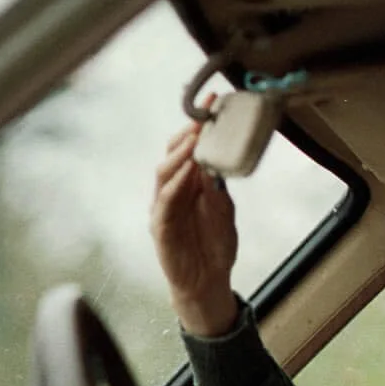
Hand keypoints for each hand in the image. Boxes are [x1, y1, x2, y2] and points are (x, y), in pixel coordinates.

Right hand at [150, 122, 238, 334]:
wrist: (208, 282)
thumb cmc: (216, 246)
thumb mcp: (224, 211)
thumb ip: (219, 189)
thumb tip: (217, 161)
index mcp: (190, 183)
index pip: (190, 148)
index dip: (199, 126)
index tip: (213, 103)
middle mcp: (174, 190)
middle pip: (174, 154)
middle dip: (187, 134)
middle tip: (202, 118)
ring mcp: (164, 207)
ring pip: (165, 173)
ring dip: (179, 154)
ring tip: (194, 139)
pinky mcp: (160, 227)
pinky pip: (165, 200)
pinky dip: (175, 184)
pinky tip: (186, 171)